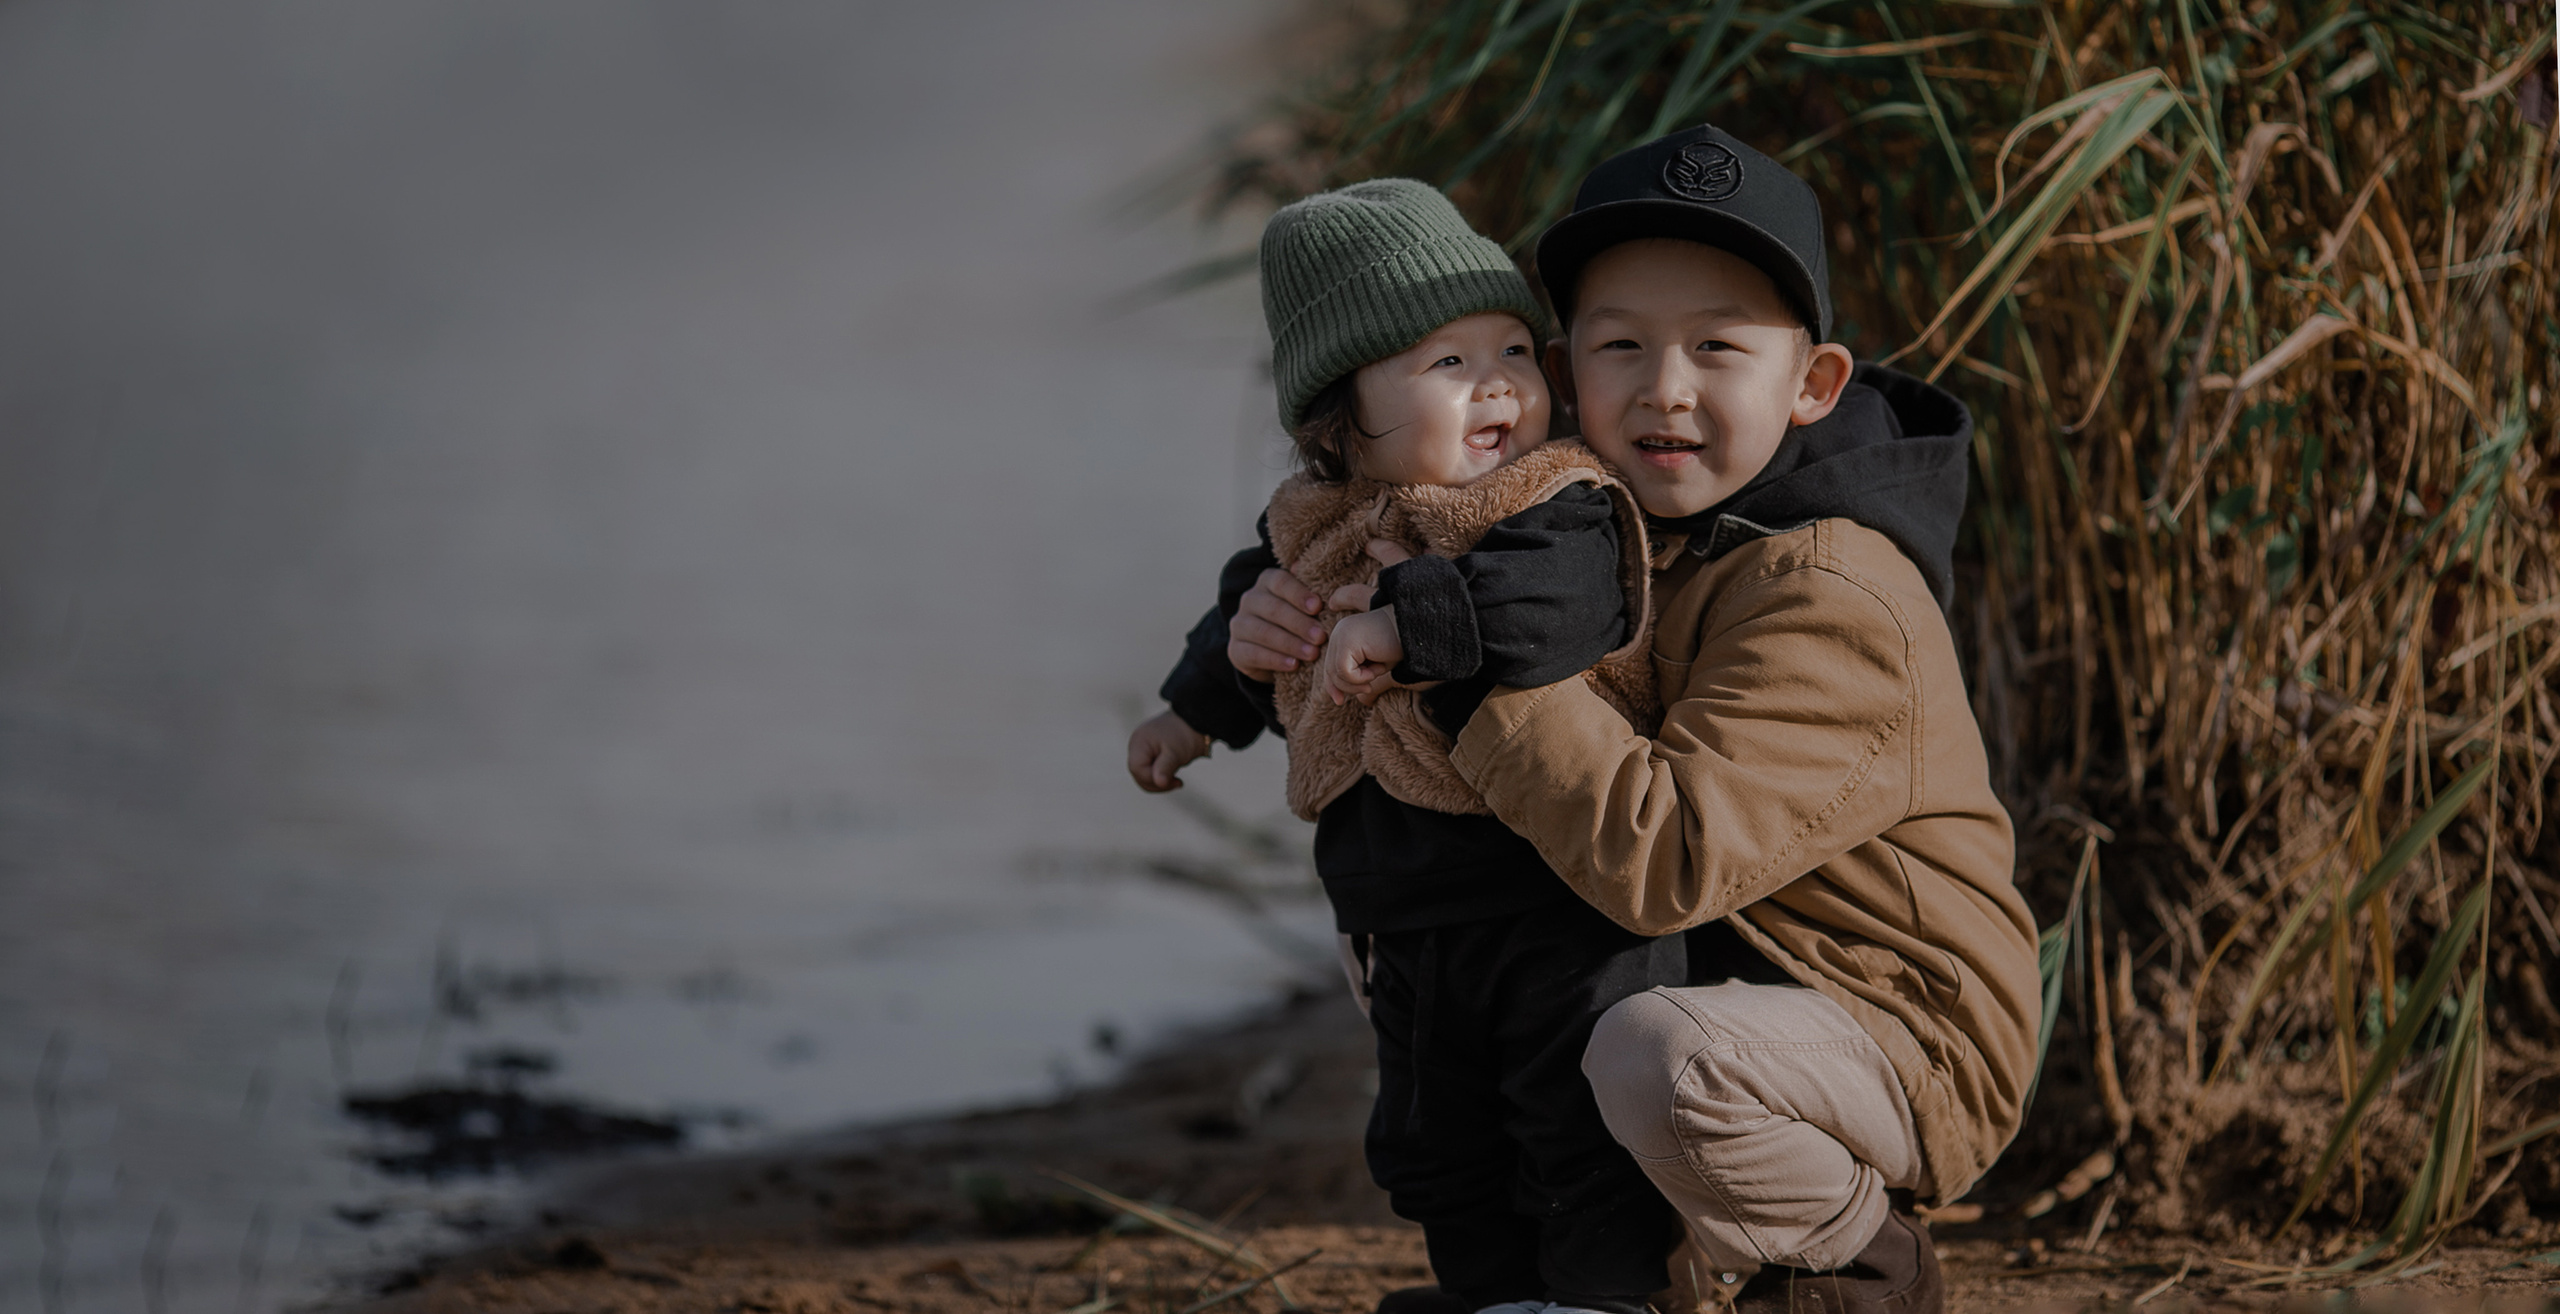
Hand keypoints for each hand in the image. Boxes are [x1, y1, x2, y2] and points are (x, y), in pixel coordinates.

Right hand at [1126, 710, 1211, 792]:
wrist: (1197, 722)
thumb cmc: (1185, 734)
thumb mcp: (1175, 753)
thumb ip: (1165, 768)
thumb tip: (1159, 783)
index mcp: (1139, 742)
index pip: (1137, 768)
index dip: (1152, 778)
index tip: (1173, 780)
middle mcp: (1137, 747)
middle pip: (1138, 774)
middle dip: (1157, 783)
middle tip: (1177, 783)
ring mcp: (1142, 751)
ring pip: (1144, 776)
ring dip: (1160, 782)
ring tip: (1177, 781)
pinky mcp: (1151, 755)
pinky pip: (1151, 772)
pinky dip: (1162, 777)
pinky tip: (1175, 778)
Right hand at [1229, 567, 1325, 681]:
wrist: (1274, 652)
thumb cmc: (1298, 621)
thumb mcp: (1305, 605)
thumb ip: (1311, 590)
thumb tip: (1307, 566)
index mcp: (1267, 581)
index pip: (1280, 582)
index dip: (1299, 594)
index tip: (1318, 607)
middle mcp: (1250, 599)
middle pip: (1273, 609)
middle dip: (1299, 623)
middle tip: (1321, 636)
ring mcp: (1239, 625)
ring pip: (1263, 632)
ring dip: (1290, 644)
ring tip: (1312, 654)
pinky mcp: (1235, 650)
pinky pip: (1254, 654)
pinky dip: (1275, 660)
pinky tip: (1293, 665)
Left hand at [1321, 606, 1404, 706]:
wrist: (1417, 631)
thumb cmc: (1400, 648)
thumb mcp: (1373, 665)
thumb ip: (1353, 677)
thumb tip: (1336, 698)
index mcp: (1344, 634)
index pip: (1330, 665)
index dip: (1333, 685)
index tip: (1339, 701)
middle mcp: (1339, 632)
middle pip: (1330, 671)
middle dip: (1347, 687)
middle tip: (1368, 688)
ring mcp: (1341, 635)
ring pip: (1337, 675)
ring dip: (1360, 681)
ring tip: (1378, 669)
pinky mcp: (1347, 641)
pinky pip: (1345, 672)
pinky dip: (1362, 677)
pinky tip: (1378, 667)